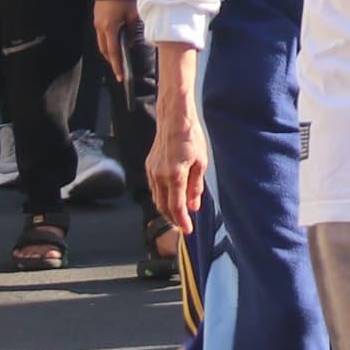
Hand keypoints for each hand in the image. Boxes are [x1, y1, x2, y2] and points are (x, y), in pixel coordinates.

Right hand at [93, 0, 137, 71]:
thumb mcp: (133, 14)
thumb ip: (132, 30)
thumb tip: (130, 42)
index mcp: (109, 28)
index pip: (113, 52)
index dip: (117, 65)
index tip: (120, 76)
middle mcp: (100, 27)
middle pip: (104, 50)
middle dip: (112, 61)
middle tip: (120, 69)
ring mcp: (97, 23)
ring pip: (101, 43)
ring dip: (109, 51)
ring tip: (118, 57)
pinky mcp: (97, 18)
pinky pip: (101, 35)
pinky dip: (107, 41)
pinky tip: (115, 42)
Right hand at [149, 97, 206, 227]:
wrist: (174, 118)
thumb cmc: (190, 136)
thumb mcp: (201, 162)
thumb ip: (196, 186)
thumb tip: (194, 205)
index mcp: (175, 176)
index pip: (177, 207)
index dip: (182, 221)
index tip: (188, 230)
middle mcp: (160, 176)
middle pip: (163, 207)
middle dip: (173, 219)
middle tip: (184, 224)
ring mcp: (152, 171)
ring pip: (156, 199)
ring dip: (166, 209)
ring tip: (178, 214)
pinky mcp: (149, 166)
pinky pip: (153, 188)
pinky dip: (161, 197)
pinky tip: (170, 197)